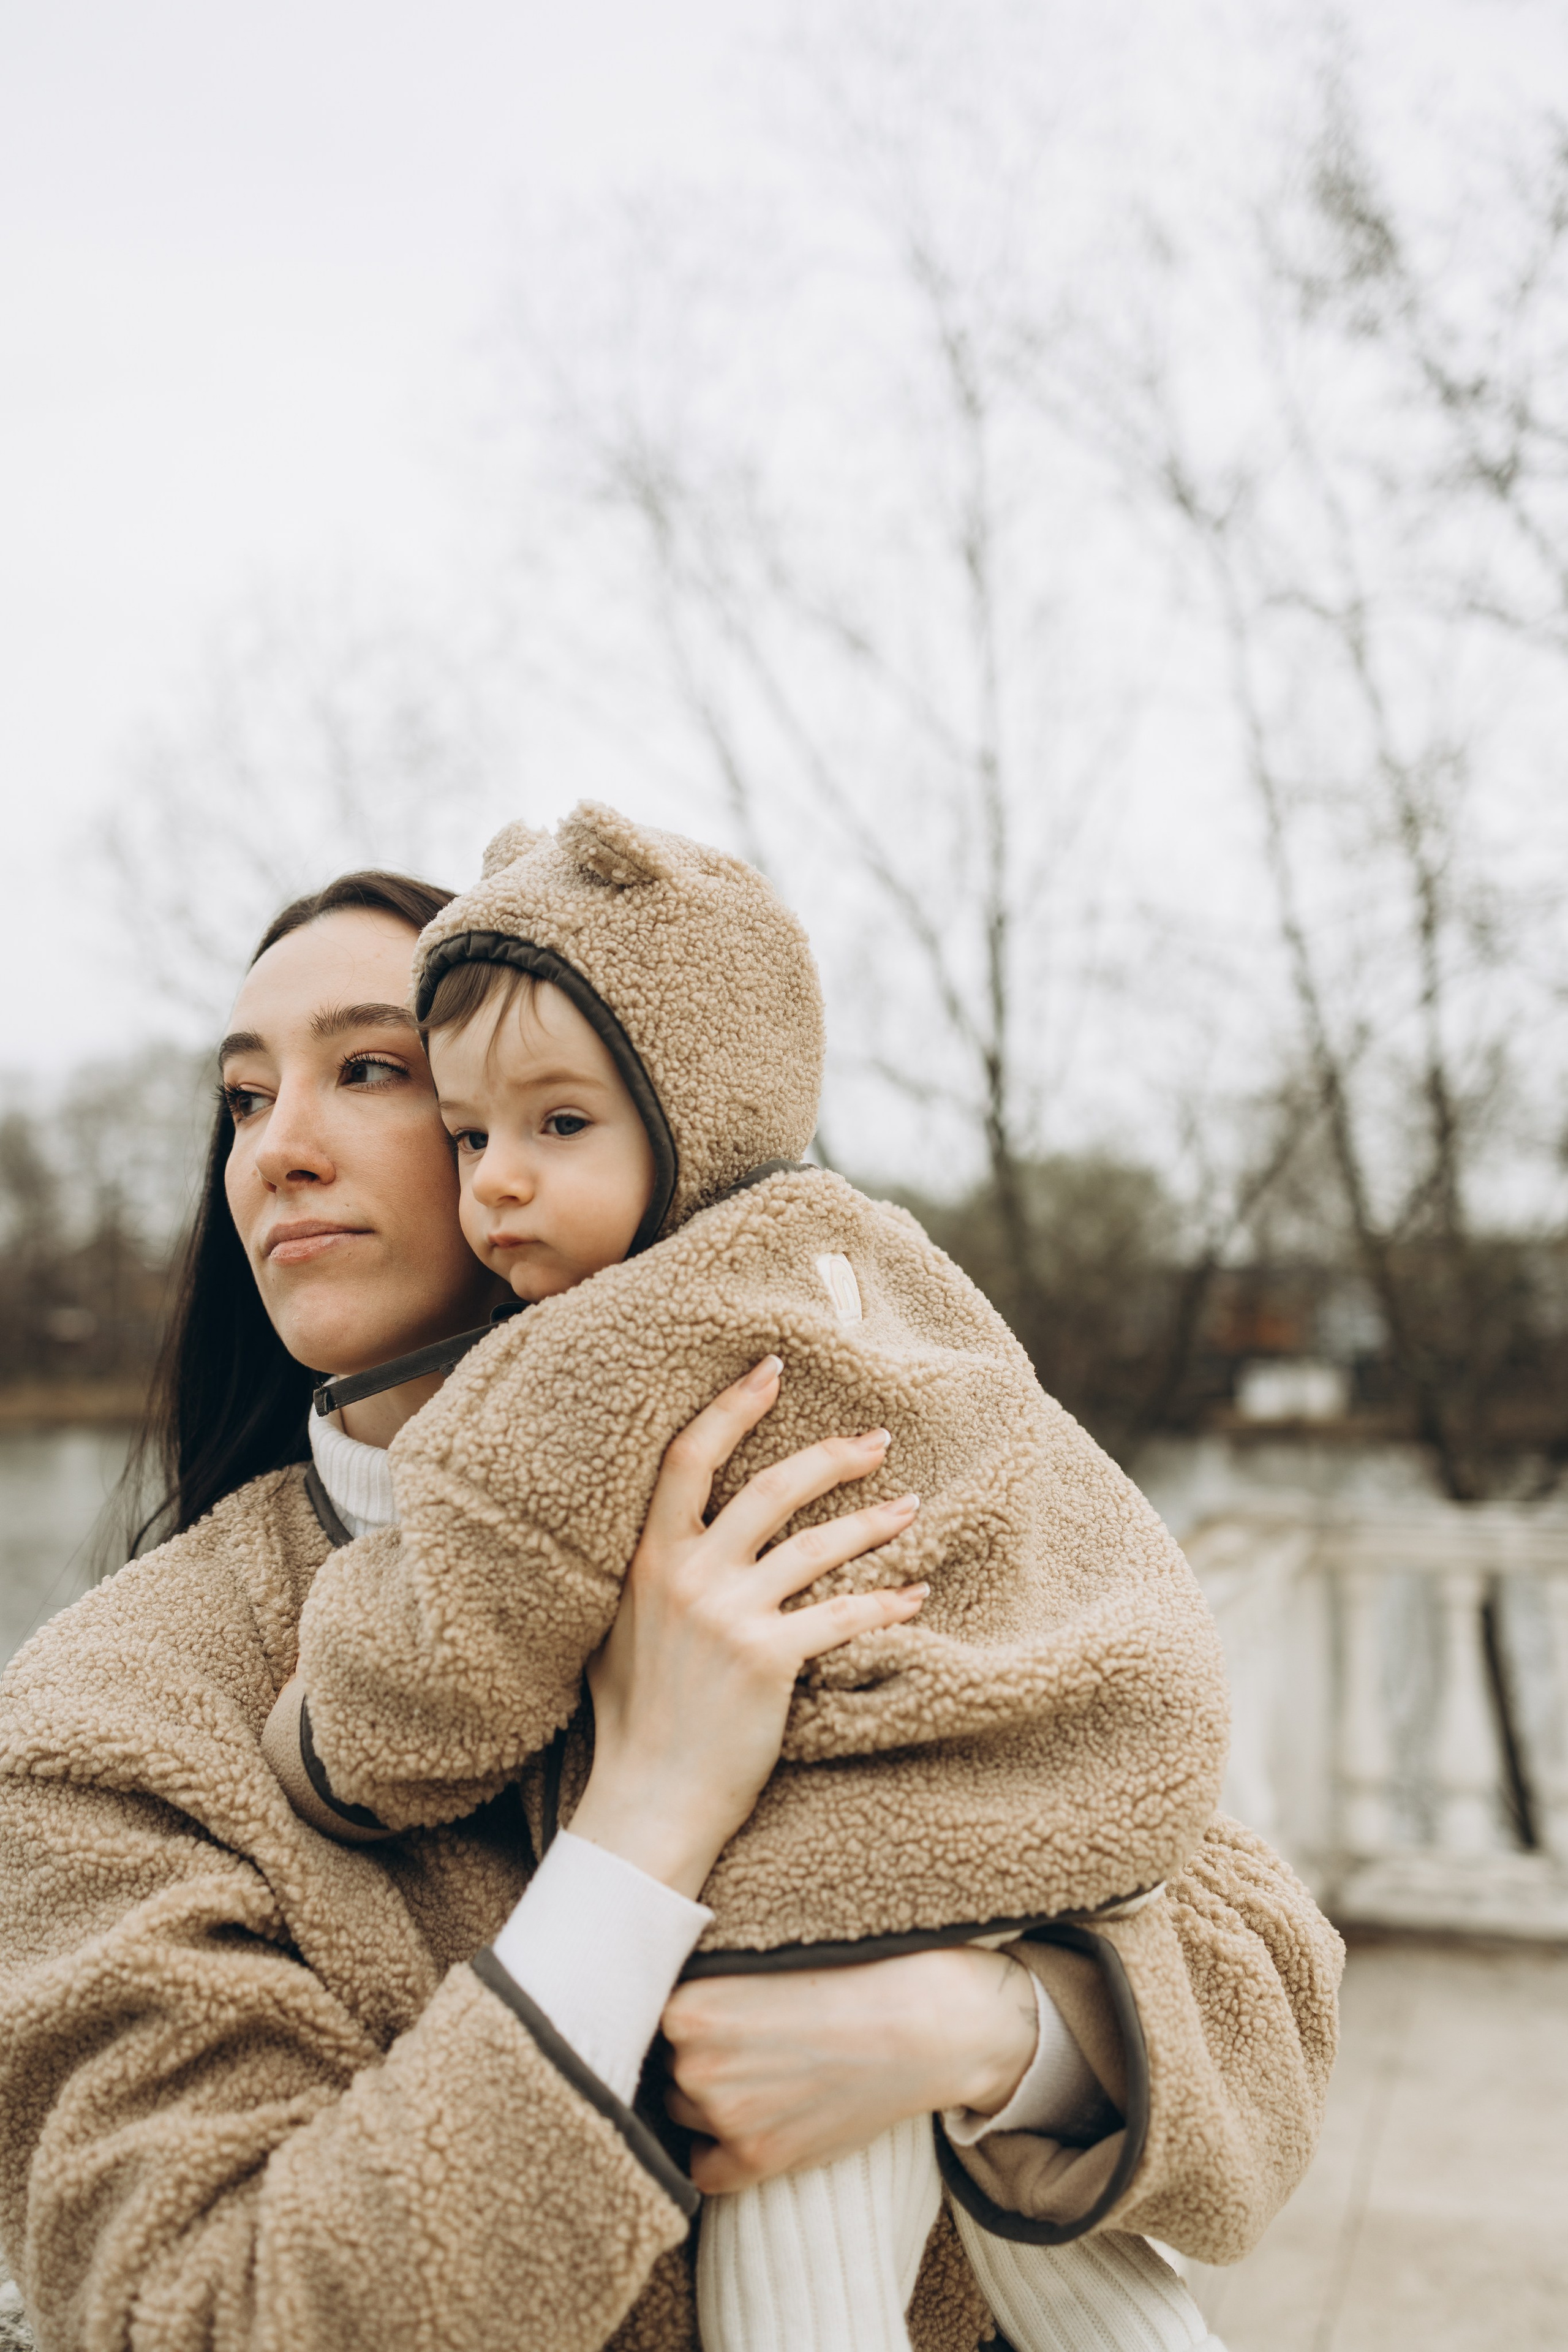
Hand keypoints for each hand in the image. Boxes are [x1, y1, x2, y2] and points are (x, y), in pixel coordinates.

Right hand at [567, 1356, 925, 1898]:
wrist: (647, 1799)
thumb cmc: (634, 1718)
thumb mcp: (617, 1628)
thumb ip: (646, 1574)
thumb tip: (668, 1533)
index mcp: (648, 1559)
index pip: (687, 1458)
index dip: (732, 1406)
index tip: (772, 1367)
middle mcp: (687, 1576)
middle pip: (769, 1488)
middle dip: (828, 1456)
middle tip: (876, 1437)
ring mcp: (728, 1616)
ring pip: (815, 1548)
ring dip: (871, 1523)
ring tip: (912, 1507)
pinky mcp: (768, 1661)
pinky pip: (841, 1617)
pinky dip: (885, 1604)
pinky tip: (915, 1597)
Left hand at [661, 1945, 1039, 2191]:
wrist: (923, 2023)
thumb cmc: (852, 1973)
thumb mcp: (765, 1953)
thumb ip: (705, 1979)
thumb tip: (658, 1995)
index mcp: (688, 2004)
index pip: (648, 2016)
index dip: (680, 2011)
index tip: (707, 2007)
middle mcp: (695, 2063)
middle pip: (664, 2066)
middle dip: (695, 2054)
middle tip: (745, 2036)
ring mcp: (726, 2116)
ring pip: (683, 2113)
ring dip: (708, 2101)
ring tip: (761, 2070)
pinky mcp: (758, 2159)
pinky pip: (704, 2172)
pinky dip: (718, 2154)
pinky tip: (753, 2122)